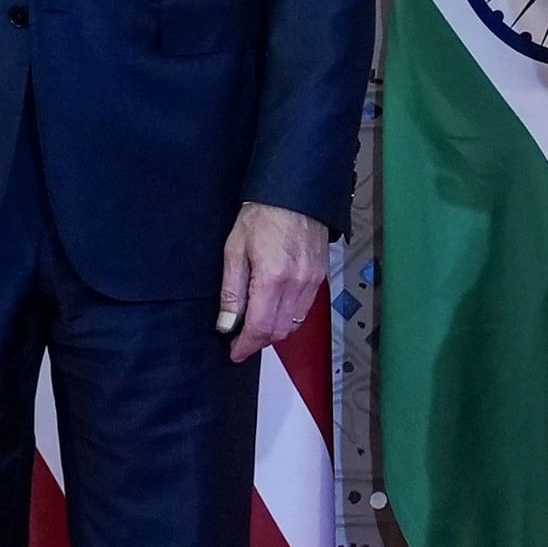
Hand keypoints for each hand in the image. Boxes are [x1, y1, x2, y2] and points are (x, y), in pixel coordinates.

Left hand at [217, 203, 328, 364]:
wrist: (294, 193)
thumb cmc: (262, 215)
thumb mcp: (235, 250)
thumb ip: (231, 292)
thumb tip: (227, 323)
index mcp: (272, 278)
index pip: (260, 328)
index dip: (245, 345)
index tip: (235, 352)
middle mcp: (297, 284)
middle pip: (279, 332)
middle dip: (259, 341)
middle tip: (241, 340)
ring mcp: (312, 282)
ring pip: (294, 324)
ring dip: (274, 331)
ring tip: (256, 325)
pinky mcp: (320, 277)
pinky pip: (304, 310)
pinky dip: (289, 318)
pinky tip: (275, 309)